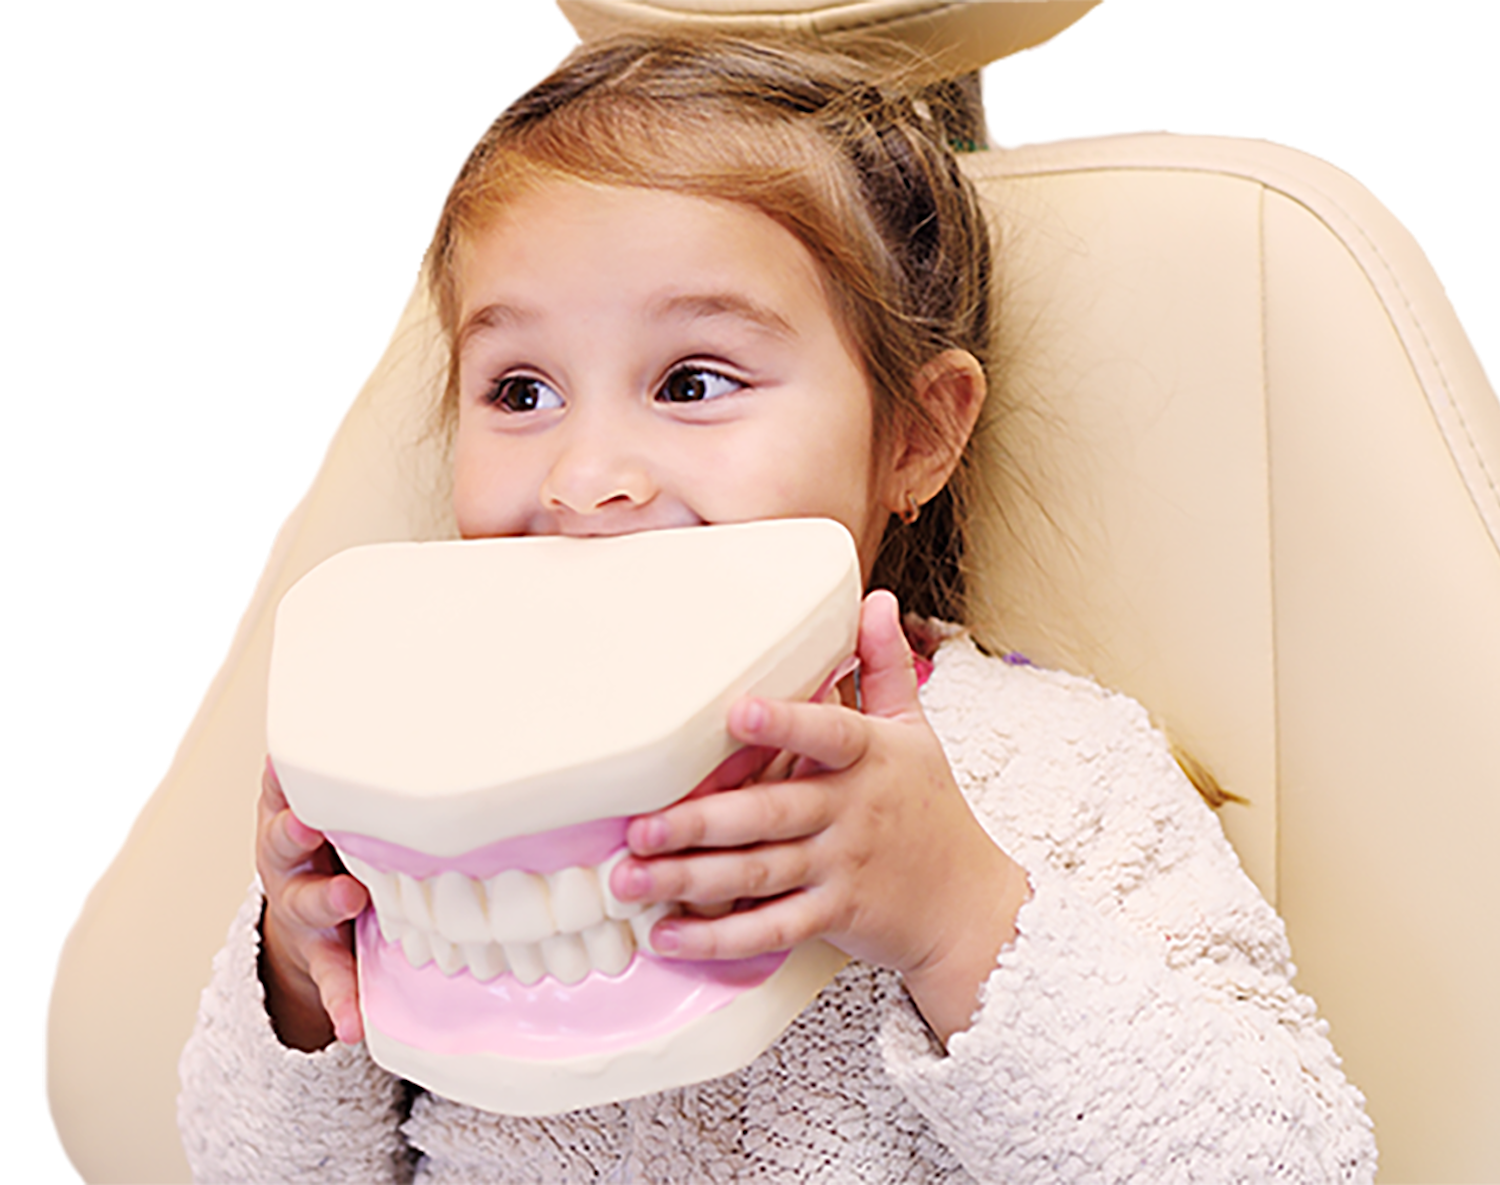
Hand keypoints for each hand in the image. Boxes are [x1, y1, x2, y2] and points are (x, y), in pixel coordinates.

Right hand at [256, 759, 367, 1049]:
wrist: (312, 915)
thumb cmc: (342, 841)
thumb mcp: (344, 802)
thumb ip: (367, 768)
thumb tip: (420, 681)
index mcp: (300, 815)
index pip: (288, 786)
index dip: (292, 773)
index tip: (301, 757)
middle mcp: (293, 859)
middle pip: (284, 840)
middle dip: (296, 831)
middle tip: (312, 824)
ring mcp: (303, 909)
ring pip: (306, 905)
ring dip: (325, 901)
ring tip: (346, 901)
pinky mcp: (321, 955)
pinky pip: (331, 978)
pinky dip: (342, 999)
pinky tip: (353, 1023)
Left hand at [609, 590, 1029, 1042]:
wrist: (969, 905)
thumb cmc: (931, 810)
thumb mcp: (915, 732)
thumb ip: (885, 666)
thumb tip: (874, 598)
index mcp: (870, 756)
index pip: (828, 735)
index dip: (784, 724)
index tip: (735, 713)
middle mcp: (852, 811)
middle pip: (770, 815)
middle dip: (700, 823)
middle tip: (637, 828)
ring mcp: (841, 867)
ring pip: (758, 873)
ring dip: (689, 879)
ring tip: (629, 879)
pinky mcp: (833, 916)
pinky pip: (771, 929)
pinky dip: (719, 938)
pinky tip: (670, 936)